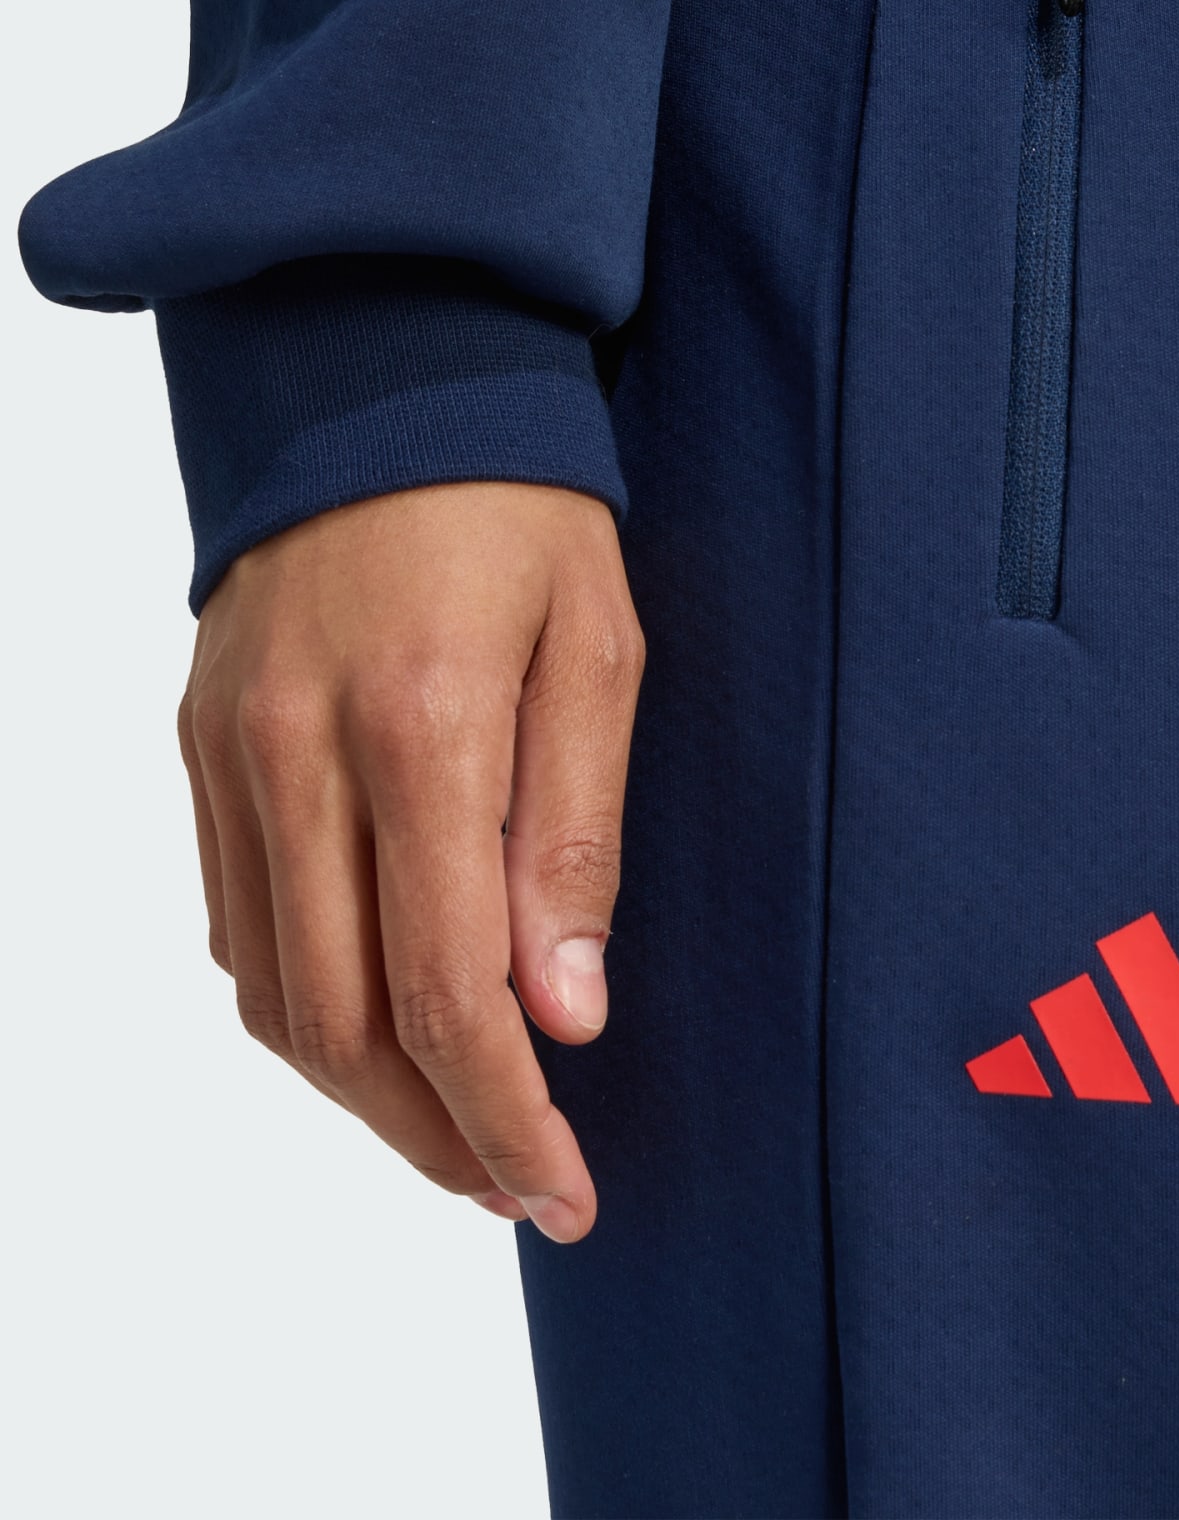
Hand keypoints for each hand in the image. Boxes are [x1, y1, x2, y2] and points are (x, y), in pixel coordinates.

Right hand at [176, 483, 643, 1242]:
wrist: (382, 377)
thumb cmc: (522, 509)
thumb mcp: (595, 648)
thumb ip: (574, 833)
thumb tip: (565, 1014)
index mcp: (418, 728)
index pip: (448, 991)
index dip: (506, 1116)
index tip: (566, 1187)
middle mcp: (294, 755)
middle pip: (342, 1025)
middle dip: (435, 1136)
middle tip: (522, 1187)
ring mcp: (226, 755)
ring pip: (270, 993)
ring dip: (361, 1093)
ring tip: (456, 1131)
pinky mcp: (197, 747)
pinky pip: (233, 919)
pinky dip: (299, 1003)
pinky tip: (374, 1024)